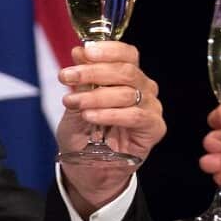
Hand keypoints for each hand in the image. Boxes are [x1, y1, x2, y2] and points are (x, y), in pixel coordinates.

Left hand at [56, 41, 165, 214]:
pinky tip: (90, 116)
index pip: (126, 54)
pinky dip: (110, 113)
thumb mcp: (76, 103)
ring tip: (73, 103)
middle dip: (93, 71)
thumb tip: (79, 51)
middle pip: (126, 71)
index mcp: (128, 77)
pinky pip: (135, 115)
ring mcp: (151, 108)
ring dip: (96, 96)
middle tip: (66, 76)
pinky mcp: (154, 128)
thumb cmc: (84, 136)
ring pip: (128, 92)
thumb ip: (82, 79)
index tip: (84, 52)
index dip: (107, 49)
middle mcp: (144, 88)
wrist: (88, 171)